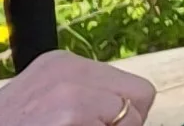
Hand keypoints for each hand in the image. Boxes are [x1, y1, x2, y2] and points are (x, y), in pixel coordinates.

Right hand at [0, 53, 152, 125]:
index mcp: (62, 63)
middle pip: (140, 97)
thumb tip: (130, 113)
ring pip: (131, 117)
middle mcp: (68, 67)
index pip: (130, 88)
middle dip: (125, 125)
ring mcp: (69, 89)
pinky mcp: (69, 113)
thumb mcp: (42, 107)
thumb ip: (82, 102)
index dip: (123, 118)